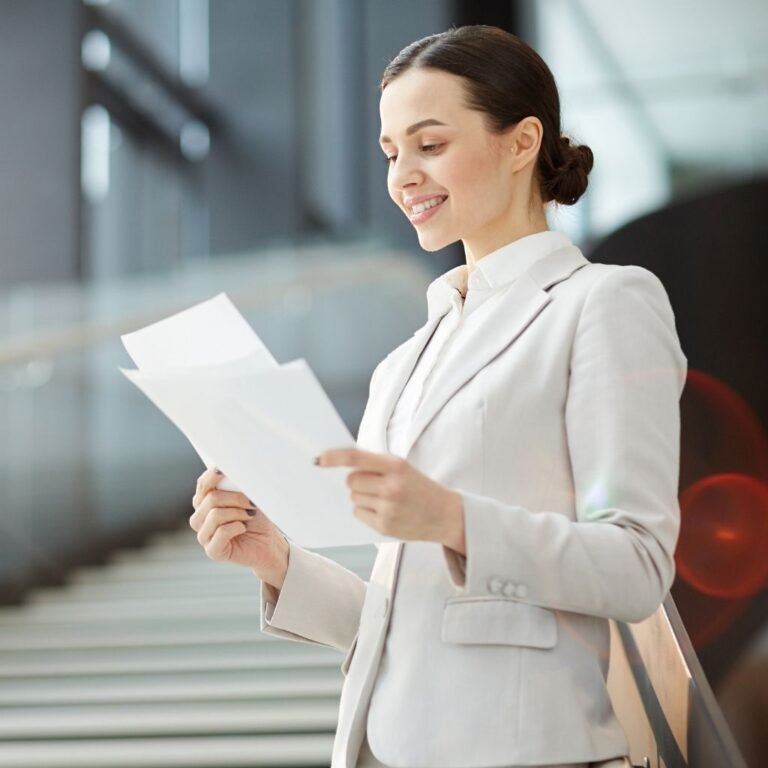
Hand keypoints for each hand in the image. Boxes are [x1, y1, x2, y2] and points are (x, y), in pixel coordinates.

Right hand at [189, 466, 288, 588]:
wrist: (269, 543)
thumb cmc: (257, 518)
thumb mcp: (248, 497)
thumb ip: (236, 485)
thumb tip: (232, 471)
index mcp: (205, 502)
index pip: (202, 485)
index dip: (213, 476)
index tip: (225, 470)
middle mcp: (200, 518)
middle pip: (210, 499)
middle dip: (235, 498)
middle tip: (251, 502)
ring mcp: (204, 536)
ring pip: (215, 515)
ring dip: (237, 512)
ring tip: (248, 515)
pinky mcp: (213, 551)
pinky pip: (221, 532)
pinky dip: (236, 527)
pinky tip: (243, 528)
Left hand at [317, 448, 464, 552]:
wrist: (446, 514)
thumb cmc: (420, 487)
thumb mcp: (403, 468)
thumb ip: (376, 464)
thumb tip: (340, 464)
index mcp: (395, 466)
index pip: (356, 459)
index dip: (334, 458)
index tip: (319, 459)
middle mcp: (391, 487)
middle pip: (351, 481)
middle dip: (357, 481)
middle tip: (374, 484)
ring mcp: (387, 508)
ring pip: (354, 498)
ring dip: (362, 497)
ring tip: (385, 499)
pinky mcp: (384, 526)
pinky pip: (358, 513)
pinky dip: (366, 511)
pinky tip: (385, 511)